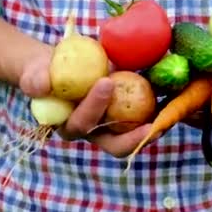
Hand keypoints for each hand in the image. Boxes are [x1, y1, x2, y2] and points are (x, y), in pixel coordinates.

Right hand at [19, 50, 158, 157]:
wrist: (60, 67)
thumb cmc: (47, 72)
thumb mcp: (36, 72)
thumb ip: (36, 79)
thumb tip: (42, 86)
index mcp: (70, 125)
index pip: (83, 123)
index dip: (94, 106)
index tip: (106, 82)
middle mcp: (94, 131)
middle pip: (115, 144)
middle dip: (133, 139)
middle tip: (150, 127)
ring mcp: (112, 124)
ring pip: (135, 135)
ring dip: (153, 128)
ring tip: (170, 116)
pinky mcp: (127, 113)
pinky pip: (145, 116)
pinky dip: (160, 110)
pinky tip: (175, 97)